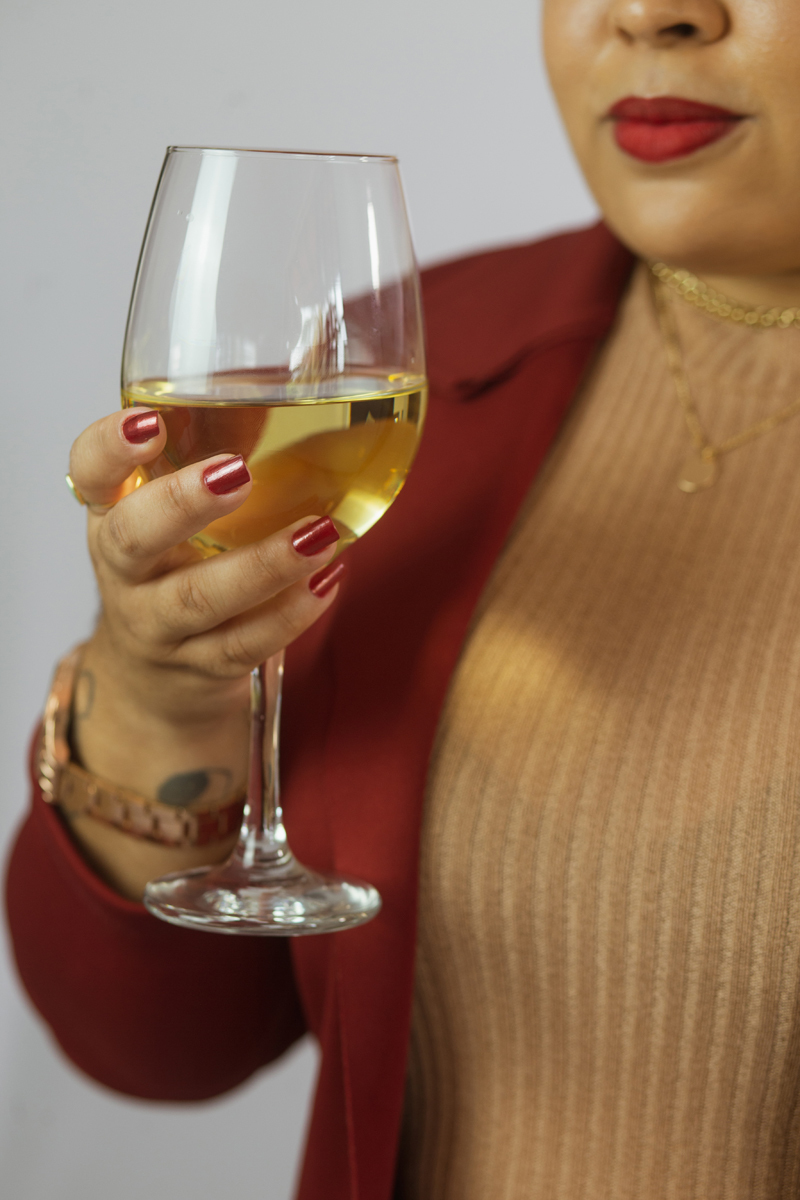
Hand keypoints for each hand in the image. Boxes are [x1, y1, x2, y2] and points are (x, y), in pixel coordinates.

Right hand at [61, 407, 342, 898]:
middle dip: (182, 504)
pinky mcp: (201, 666)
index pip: (89, 472)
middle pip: (131, 538)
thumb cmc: (179, 564)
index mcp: (113, 512)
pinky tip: (328, 581)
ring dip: (262, 566)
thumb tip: (297, 365)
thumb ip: (223, 442)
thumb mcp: (181, 505)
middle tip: (238, 474)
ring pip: (197, 600)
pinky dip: (290, 614)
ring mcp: (158, 625)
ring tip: (317, 535)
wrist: (157, 677)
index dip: (110, 447)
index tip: (150, 422)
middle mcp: (125, 570)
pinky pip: (243, 645)